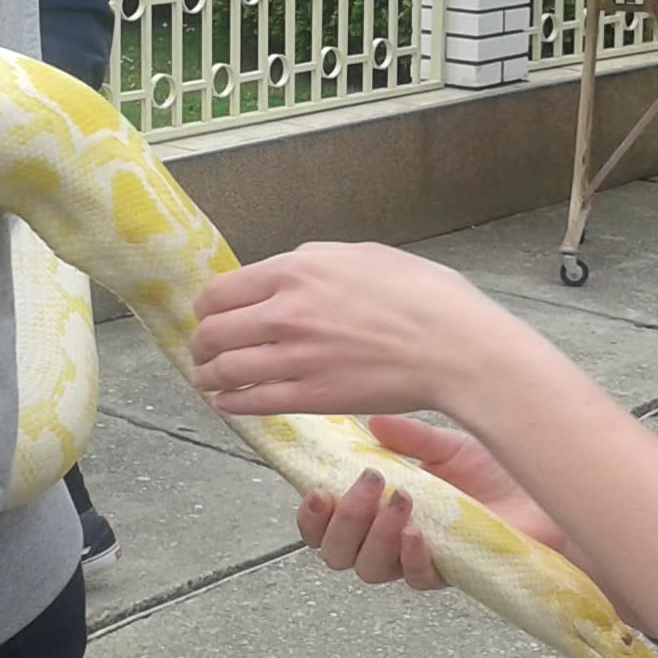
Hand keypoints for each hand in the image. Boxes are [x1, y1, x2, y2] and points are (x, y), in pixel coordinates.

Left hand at [188, 243, 530, 421]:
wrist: (455, 347)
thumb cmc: (424, 296)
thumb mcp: (365, 255)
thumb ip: (316, 262)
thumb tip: (290, 269)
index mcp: (296, 271)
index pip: (222, 291)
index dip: (208, 307)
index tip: (209, 315)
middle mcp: (286, 313)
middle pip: (214, 332)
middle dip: (203, 343)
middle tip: (203, 349)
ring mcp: (295, 358)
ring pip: (225, 370)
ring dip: (209, 376)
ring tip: (207, 380)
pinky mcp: (311, 397)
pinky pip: (253, 402)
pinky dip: (232, 403)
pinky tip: (229, 402)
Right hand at [300, 415, 562, 589]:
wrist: (546, 496)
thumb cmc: (498, 472)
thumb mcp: (448, 445)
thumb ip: (408, 438)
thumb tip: (370, 424)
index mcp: (378, 506)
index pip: (326, 523)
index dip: (311, 516)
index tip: (318, 491)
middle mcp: (390, 538)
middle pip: (337, 553)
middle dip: (344, 520)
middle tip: (369, 484)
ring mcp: (417, 559)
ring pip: (368, 569)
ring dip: (375, 535)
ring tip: (402, 500)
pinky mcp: (448, 574)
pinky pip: (415, 578)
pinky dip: (412, 555)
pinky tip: (420, 533)